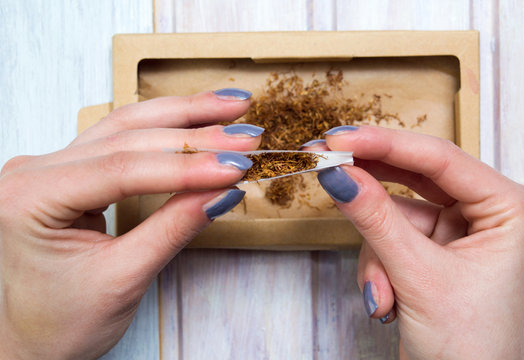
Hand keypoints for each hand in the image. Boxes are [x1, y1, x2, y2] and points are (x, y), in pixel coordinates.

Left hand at [0, 90, 261, 358]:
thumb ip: (174, 227)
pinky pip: (121, 138)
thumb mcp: (123, 278)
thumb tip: (223, 191)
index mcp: (29, 200)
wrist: (32, 340)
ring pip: (126, 126)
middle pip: (127, 139)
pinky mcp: (69, 168)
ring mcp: (49, 165)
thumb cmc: (61, 321)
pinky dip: (165, 128)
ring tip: (231, 106)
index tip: (236, 166)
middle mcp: (33, 171)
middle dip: (194, 135)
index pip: (123, 170)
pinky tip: (196, 117)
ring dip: (183, 115)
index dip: (186, 166)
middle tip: (245, 135)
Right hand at [313, 125, 523, 358]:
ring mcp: (456, 229)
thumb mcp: (418, 277)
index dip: (385, 144)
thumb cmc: (469, 347)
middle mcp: (485, 211)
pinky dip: (377, 268)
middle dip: (371, 181)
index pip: (440, 159)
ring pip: (394, 212)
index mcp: (507, 208)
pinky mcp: (432, 249)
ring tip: (381, 293)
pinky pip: (389, 237)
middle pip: (415, 176)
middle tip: (327, 159)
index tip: (339, 138)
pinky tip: (385, 301)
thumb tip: (338, 175)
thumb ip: (375, 220)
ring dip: (377, 253)